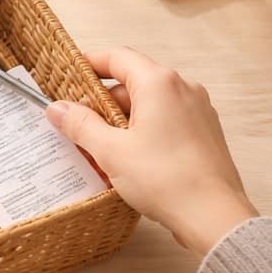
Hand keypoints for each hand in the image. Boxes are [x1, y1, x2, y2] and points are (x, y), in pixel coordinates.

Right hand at [44, 47, 257, 256]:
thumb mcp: (110, 151)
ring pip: (148, 104)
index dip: (89, 63)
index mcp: (159, 83)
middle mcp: (183, 89)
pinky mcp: (204, 132)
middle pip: (132, 83)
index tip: (69, 76)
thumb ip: (80, 124)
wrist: (213, 215)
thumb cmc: (165, 179)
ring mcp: (198, 110)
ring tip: (103, 151)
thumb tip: (58, 109)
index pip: (118, 57)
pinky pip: (166, 121)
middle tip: (79, 127)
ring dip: (122, 121)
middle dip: (102, 103)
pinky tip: (130, 159)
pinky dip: (143, 132)